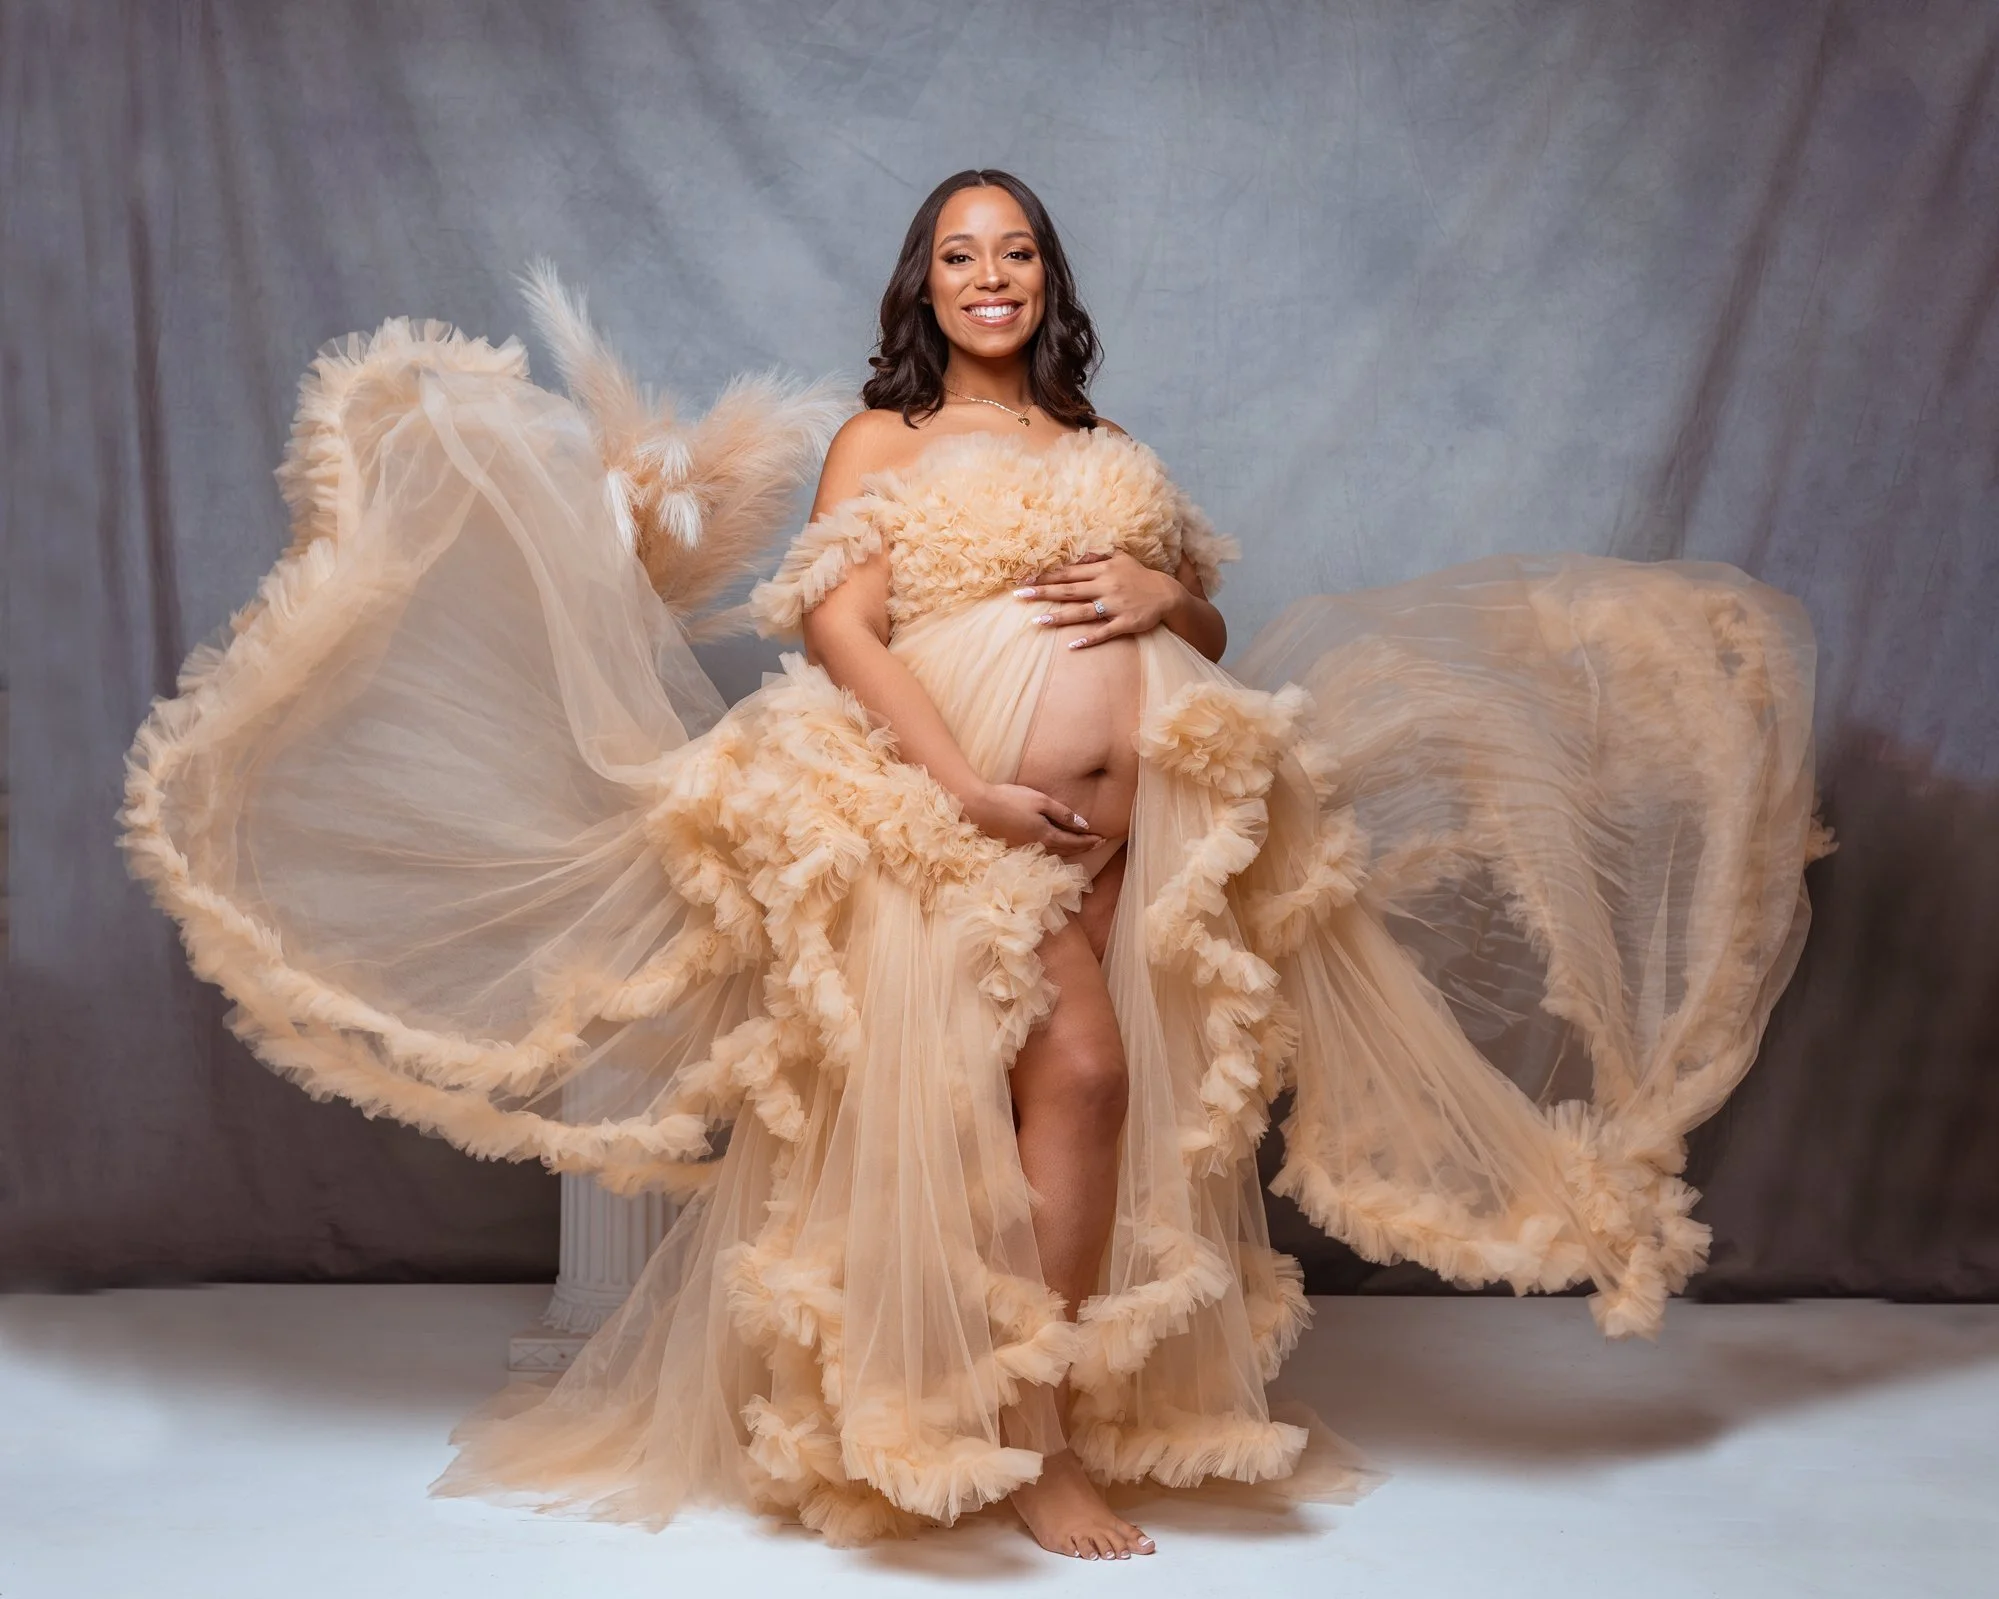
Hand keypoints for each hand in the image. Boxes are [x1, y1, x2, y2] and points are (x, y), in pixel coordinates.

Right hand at [965, 782, 1105, 857]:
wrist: (979, 808)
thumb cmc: (1010, 800)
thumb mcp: (1040, 801)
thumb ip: (1062, 813)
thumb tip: (1083, 825)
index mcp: (1046, 835)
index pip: (1075, 842)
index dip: (1090, 841)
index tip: (1103, 838)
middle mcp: (1038, 846)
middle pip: (1067, 850)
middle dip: (1084, 847)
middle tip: (1097, 843)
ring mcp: (1026, 847)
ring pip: (1055, 852)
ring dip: (1070, 850)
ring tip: (1080, 846)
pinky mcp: (1016, 845)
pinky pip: (1043, 851)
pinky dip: (1055, 849)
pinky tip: (1054, 844)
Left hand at [1013, 550, 1184, 648]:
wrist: (1167, 594)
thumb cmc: (1140, 576)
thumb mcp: (1121, 558)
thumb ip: (1098, 556)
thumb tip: (1079, 557)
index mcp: (1103, 570)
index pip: (1069, 573)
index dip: (1047, 576)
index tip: (1026, 578)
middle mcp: (1105, 586)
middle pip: (1069, 590)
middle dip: (1043, 592)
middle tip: (1020, 595)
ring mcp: (1114, 606)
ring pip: (1082, 612)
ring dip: (1059, 617)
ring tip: (1037, 621)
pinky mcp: (1125, 622)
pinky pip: (1104, 632)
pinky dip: (1089, 639)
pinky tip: (1072, 645)